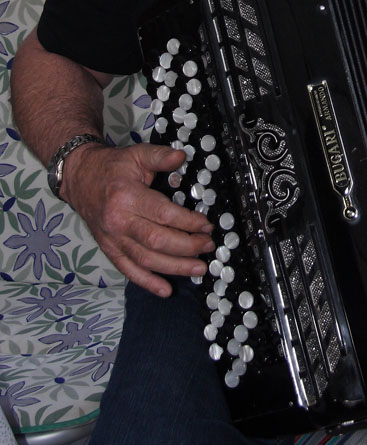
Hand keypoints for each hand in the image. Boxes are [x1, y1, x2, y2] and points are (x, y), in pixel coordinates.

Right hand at [62, 142, 214, 297]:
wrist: (80, 178)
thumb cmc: (111, 167)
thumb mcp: (137, 154)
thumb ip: (160, 156)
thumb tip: (181, 157)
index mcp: (127, 197)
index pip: (163, 215)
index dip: (188, 222)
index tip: (206, 225)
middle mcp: (119, 222)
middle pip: (156, 241)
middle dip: (187, 247)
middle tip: (208, 246)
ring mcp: (113, 239)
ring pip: (145, 259)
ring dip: (174, 267)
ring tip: (197, 269)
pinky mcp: (109, 249)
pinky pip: (128, 270)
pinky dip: (147, 282)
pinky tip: (165, 290)